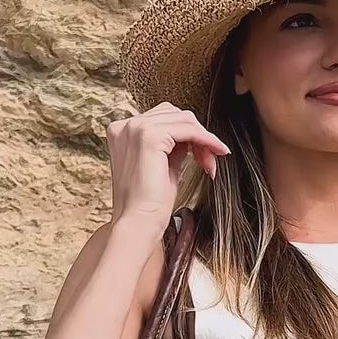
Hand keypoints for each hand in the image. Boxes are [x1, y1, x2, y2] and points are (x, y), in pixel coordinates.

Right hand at [107, 103, 229, 240]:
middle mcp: (125, 125)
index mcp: (122, 131)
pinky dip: (206, 139)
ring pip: (184, 120)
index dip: (187, 134)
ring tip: (210, 164)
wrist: (138, 223)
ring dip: (204, 140)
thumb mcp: (160, 165)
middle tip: (208, 162)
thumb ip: (171, 146)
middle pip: (175, 115)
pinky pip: (188, 129)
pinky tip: (215, 154)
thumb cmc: (148, 203)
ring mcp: (135, 128)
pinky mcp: (149, 136)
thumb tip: (192, 135)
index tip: (202, 157)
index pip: (163, 118)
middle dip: (197, 136)